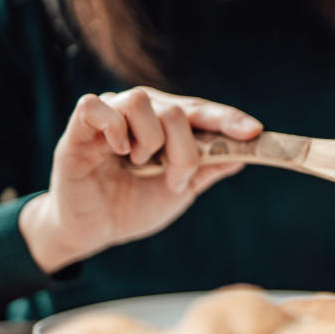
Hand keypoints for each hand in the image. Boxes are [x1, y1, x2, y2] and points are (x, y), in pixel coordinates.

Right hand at [20, 87, 261, 272]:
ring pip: (141, 101)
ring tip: (139, 165)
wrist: (94, 231)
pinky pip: (97, 106)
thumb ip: (207, 169)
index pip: (202, 111)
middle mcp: (141, 112)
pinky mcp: (79, 127)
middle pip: (177, 109)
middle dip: (184, 151)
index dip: (228, 119)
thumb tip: (244, 155)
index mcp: (166, 124)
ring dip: (149, 141)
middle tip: (175, 180)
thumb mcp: (180, 190)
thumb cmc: (134, 206)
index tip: (254, 131)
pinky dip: (114, 128)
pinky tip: (118, 151)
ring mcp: (111, 116)